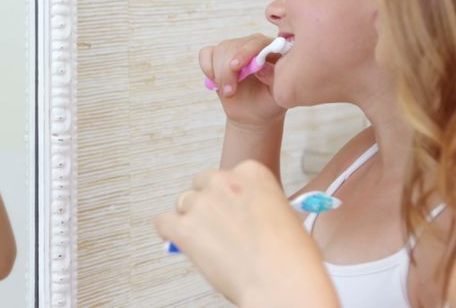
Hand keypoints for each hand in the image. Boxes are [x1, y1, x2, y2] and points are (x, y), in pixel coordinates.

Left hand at [154, 160, 338, 307]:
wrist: (282, 282)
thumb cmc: (292, 257)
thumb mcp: (285, 215)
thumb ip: (259, 205)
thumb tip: (243, 216)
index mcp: (252, 173)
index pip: (227, 176)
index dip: (229, 197)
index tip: (232, 212)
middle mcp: (223, 181)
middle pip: (202, 185)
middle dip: (207, 204)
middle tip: (217, 228)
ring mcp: (202, 204)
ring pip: (183, 203)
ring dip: (191, 219)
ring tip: (206, 243)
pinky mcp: (184, 228)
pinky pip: (163, 222)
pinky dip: (169, 232)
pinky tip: (181, 243)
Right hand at [200, 34, 286, 128]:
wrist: (252, 112)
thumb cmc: (268, 102)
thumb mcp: (278, 94)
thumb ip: (273, 78)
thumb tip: (260, 65)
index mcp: (271, 50)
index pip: (257, 42)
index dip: (244, 52)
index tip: (235, 68)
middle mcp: (252, 45)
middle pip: (234, 46)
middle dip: (228, 71)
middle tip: (230, 92)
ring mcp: (234, 49)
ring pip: (220, 50)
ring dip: (219, 73)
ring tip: (228, 92)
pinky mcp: (217, 55)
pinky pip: (206, 54)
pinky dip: (207, 68)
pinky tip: (216, 82)